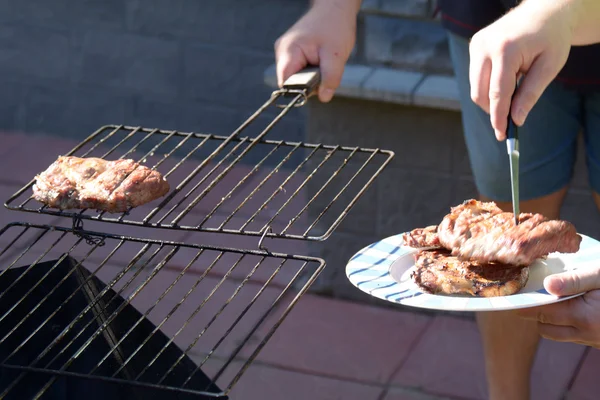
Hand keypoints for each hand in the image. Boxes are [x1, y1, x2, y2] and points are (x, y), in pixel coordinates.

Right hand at [274, 2, 357, 102]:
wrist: (334, 7)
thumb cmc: (335, 26)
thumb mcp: (337, 55)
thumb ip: (330, 78)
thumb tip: (324, 97)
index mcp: (288, 51)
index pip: (285, 84)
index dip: (300, 91)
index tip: (317, 87)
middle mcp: (282, 52)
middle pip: (291, 82)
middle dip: (309, 83)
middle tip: (326, 70)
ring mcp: (286, 52)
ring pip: (296, 78)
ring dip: (312, 77)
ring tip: (324, 62)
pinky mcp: (292, 53)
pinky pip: (300, 71)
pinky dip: (312, 71)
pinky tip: (320, 60)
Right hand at [468, 2, 572, 139]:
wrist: (544, 10)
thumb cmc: (551, 37)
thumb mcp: (549, 67)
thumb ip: (530, 94)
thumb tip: (515, 119)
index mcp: (505, 49)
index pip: (498, 92)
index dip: (498, 117)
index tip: (501, 134)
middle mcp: (485, 46)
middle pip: (480, 92)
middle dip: (493, 110)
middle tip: (507, 122)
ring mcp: (477, 45)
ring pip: (476, 87)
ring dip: (491, 98)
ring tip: (513, 92)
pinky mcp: (475, 45)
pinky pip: (477, 76)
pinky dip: (489, 86)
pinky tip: (506, 80)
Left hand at [516, 266, 599, 347]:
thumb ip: (574, 281)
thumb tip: (546, 285)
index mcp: (584, 317)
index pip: (542, 313)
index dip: (525, 305)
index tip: (512, 297)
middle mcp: (587, 334)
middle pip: (545, 328)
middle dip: (536, 312)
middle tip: (532, 294)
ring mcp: (594, 340)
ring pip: (557, 334)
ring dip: (550, 320)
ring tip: (552, 300)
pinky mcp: (598, 342)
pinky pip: (573, 337)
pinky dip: (565, 324)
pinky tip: (569, 308)